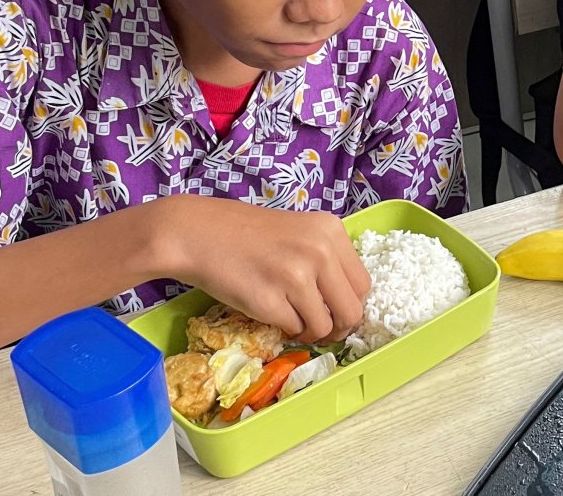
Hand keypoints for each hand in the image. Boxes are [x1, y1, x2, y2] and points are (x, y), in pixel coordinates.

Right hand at [160, 197, 369, 343]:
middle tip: (321, 329)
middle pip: (352, 311)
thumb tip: (348, 302)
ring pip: (324, 327)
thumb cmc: (248, 235)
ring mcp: (295, 277)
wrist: (198, 234)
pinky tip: (271, 312)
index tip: (338, 312)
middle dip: (338, 328)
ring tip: (292, 318)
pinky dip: (285, 328)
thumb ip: (328, 259)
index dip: (352, 305)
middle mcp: (319, 252)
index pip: (363, 284)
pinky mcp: (270, 301)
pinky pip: (293, 329)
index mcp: (331, 231)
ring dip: (309, 331)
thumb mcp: (301, 231)